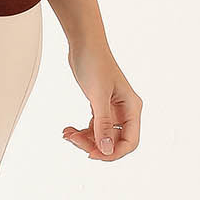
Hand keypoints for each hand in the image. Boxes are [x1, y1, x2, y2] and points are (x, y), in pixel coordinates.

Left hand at [63, 44, 141, 160]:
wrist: (84, 44)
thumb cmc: (95, 63)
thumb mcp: (98, 96)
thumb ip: (103, 124)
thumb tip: (106, 149)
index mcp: (132, 108)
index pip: (130, 142)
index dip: (113, 152)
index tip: (93, 154)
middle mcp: (125, 111)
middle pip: (114, 141)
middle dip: (94, 145)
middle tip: (74, 140)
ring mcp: (112, 110)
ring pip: (102, 136)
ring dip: (85, 139)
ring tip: (67, 134)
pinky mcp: (100, 106)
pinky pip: (94, 127)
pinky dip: (81, 131)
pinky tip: (68, 130)